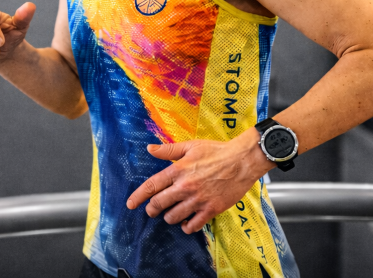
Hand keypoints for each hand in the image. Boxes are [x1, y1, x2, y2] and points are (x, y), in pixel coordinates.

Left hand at [126, 131, 271, 233]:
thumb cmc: (216, 151)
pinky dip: (186, 227)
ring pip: (173, 217)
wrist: (242, 161)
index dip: (138, 196)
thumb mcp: (190, 146)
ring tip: (170, 215)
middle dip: (152, 210)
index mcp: (178, 170)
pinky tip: (185, 223)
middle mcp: (185, 187)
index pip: (152, 186)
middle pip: (159, 204)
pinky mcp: (211, 209)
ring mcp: (198, 200)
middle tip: (152, 211)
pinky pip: (193, 225)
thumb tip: (149, 149)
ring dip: (168, 218)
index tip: (130, 204)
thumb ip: (168, 150)